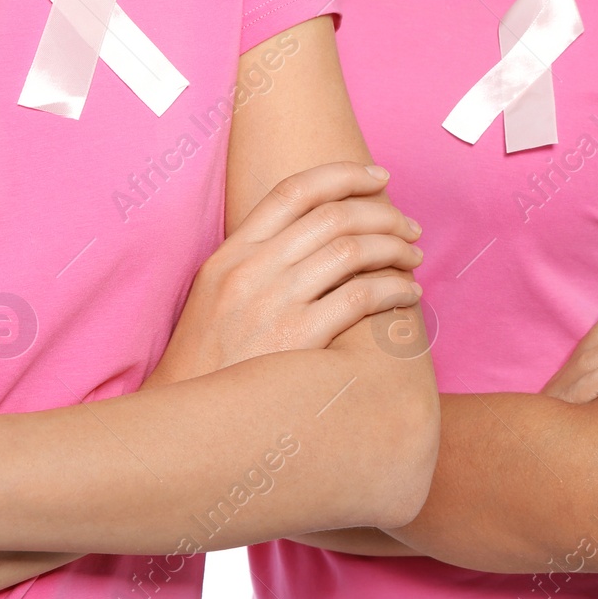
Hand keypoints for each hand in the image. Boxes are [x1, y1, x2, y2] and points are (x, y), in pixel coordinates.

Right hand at [147, 162, 424, 385]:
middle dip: (383, 213)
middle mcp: (250, 270)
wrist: (184, 423)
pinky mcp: (298, 340)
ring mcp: (273, 304)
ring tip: (413, 257)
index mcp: (230, 254)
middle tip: (410, 226)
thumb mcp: (215, 296)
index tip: (379, 176)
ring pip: (353, 249)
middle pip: (333, 216)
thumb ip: (257, 260)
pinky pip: (362, 296)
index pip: (293, 190)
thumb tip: (317, 234)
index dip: (344, 175)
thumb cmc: (209, 363)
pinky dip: (394, 288)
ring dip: (395, 248)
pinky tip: (408, 295)